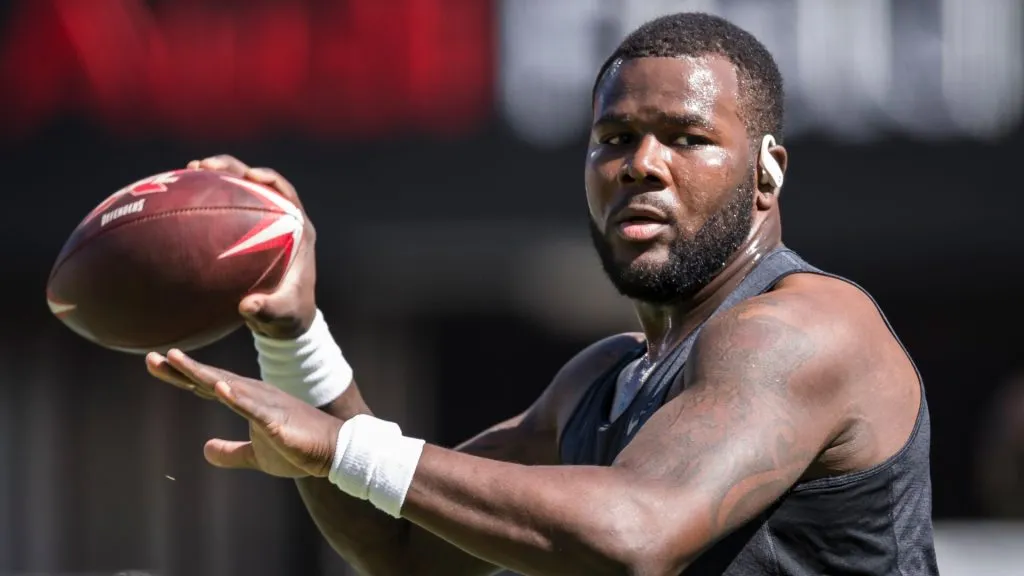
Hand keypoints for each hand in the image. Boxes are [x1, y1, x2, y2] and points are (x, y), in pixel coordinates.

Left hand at [147, 348, 341, 477]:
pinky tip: (220, 388)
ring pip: (229, 386)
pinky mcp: (277, 421)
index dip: (182, 375)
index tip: (156, 363)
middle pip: (212, 379)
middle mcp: (254, 395)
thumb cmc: (297, 449)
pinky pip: (254, 408)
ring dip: (203, 374)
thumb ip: (230, 451)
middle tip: (153, 357)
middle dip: (182, 369)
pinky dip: (236, 396)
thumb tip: (204, 449)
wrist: (333, 451)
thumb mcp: (256, 455)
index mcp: (248, 400)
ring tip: (178, 361)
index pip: (208, 384)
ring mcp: (266, 405)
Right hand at [187, 155, 317, 338]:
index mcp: (298, 232)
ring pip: (237, 192)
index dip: (269, 180)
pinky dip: (201, 204)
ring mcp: (261, 227)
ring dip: (214, 179)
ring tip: (187, 170)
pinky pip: (220, 213)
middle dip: (232, 168)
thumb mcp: (282, 316)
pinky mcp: (242, 236)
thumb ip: (268, 311)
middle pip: (256, 183)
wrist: (285, 325)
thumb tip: (248, 307)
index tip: (250, 176)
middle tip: (203, 165)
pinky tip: (174, 203)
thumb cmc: (288, 318)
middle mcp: (281, 222)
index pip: (286, 194)